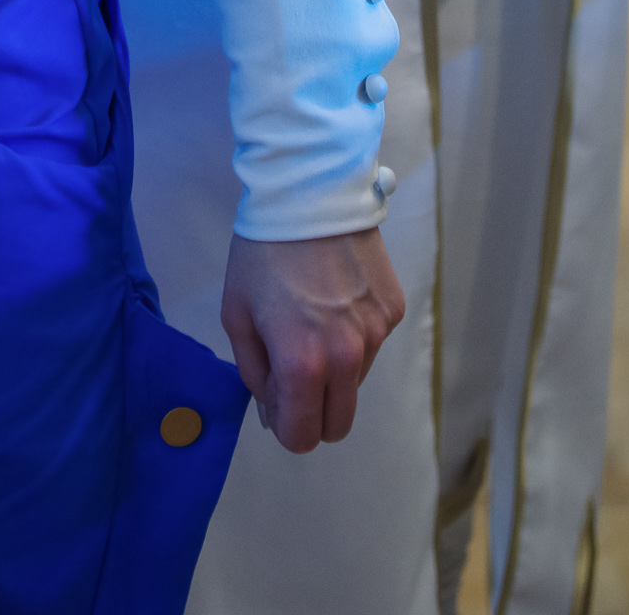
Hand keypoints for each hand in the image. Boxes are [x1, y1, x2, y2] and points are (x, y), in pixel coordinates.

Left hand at [221, 227, 404, 452]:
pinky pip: (370, 345)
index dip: (284, 426)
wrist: (309, 191)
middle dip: (312, 412)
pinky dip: (352, 336)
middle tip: (292, 373)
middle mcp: (347, 357)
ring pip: (354, 383)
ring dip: (333, 371)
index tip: (274, 401)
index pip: (302, 436)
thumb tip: (273, 411)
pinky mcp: (391, 311)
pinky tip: (333, 297)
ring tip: (311, 319)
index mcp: (303, 364)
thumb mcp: (236, 314)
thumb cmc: (262, 252)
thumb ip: (254, 374)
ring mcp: (376, 334)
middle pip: (337, 425)